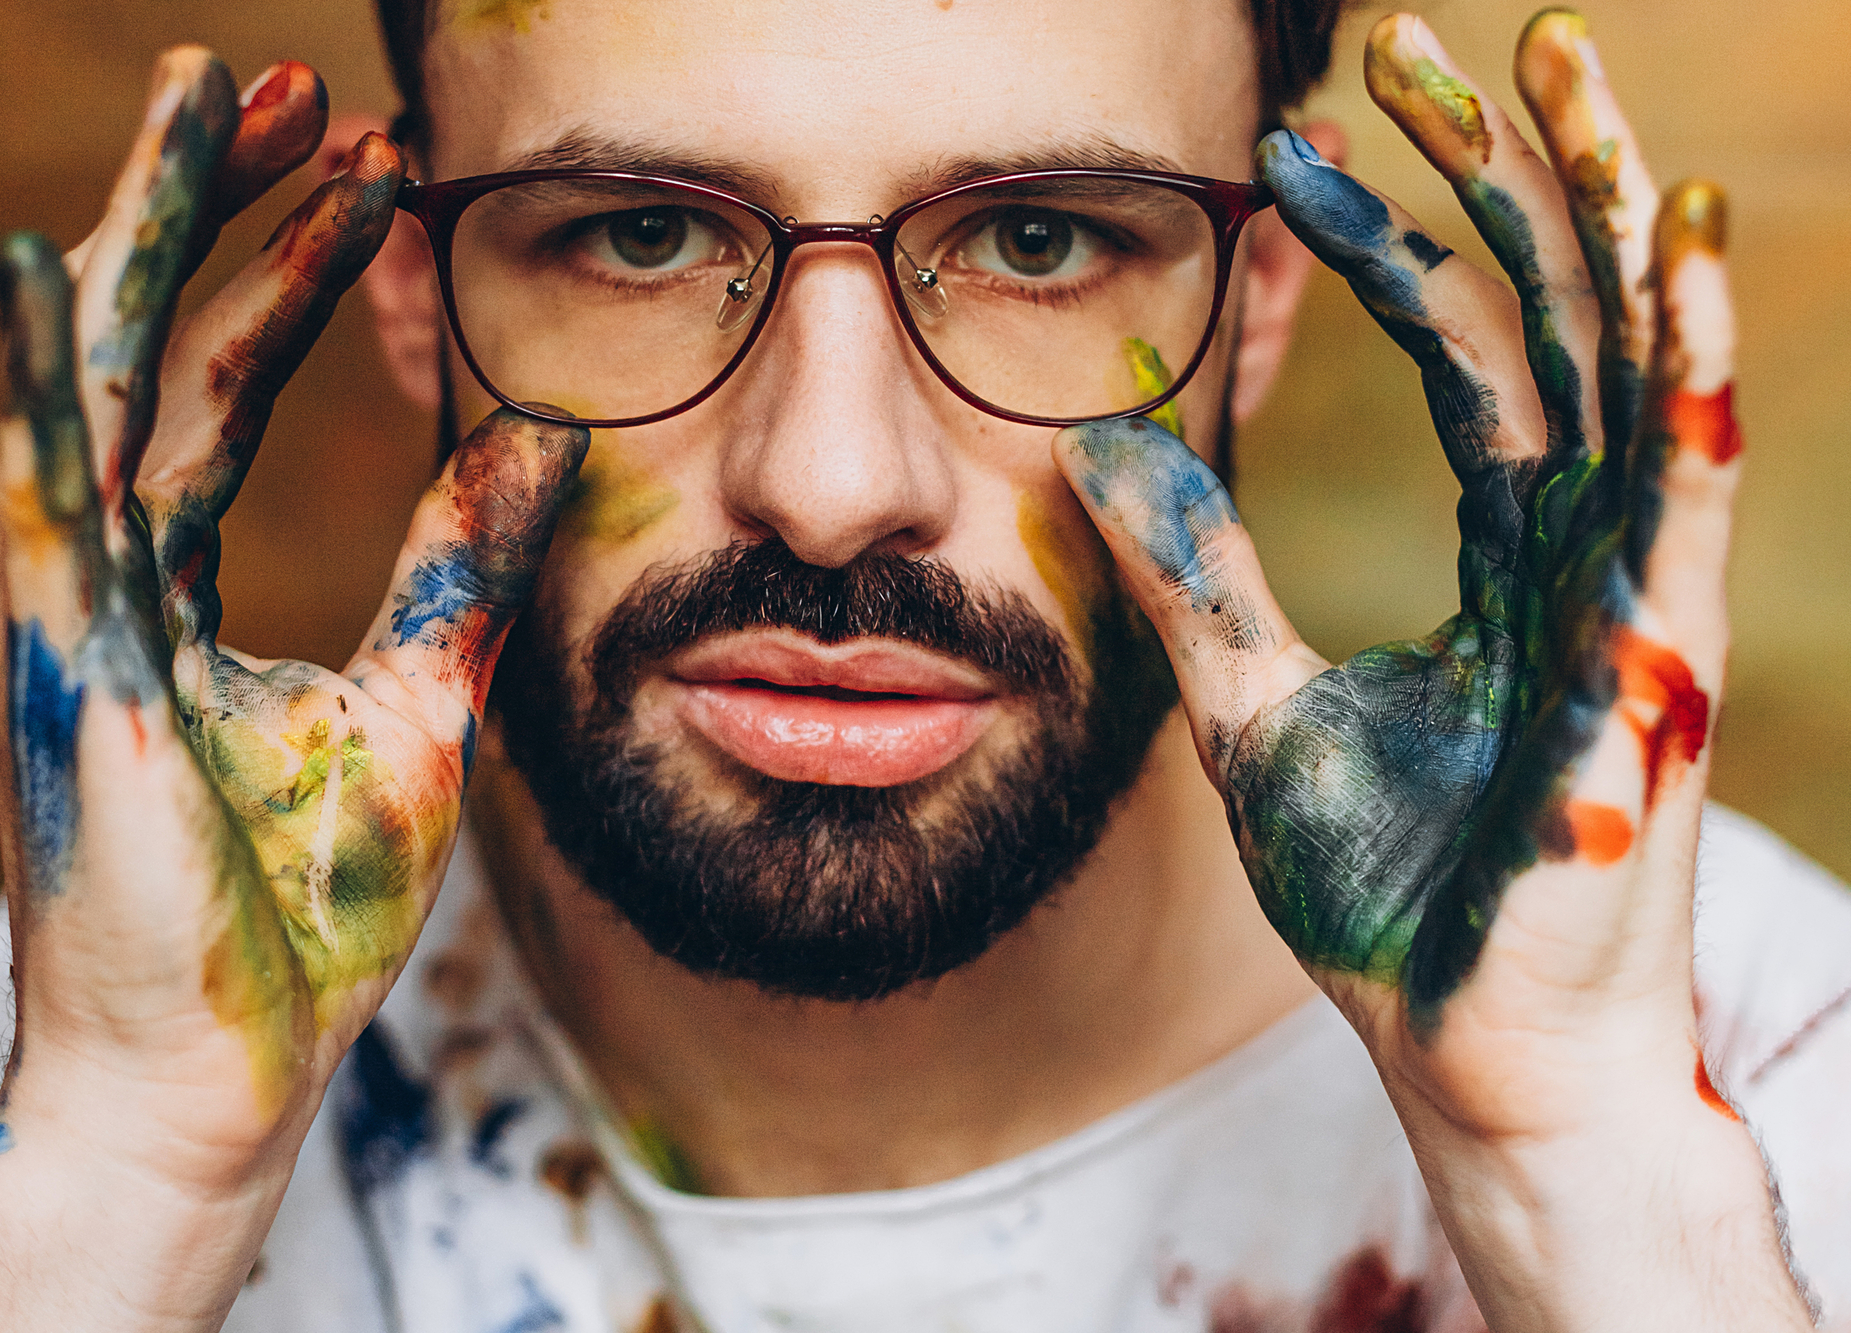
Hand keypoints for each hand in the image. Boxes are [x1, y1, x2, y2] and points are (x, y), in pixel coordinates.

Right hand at [0, 47, 580, 1205]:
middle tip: (290, 87)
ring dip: (161, 235)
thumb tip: (549, 440)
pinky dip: (45, 369)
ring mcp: (61, 609)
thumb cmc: (298, 912)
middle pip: (152, 345)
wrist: (218, 1073)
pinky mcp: (58, 662)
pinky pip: (45, 491)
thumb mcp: (414, 702)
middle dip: (218, 207)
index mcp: (168, 582)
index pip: (220, 388)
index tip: (371, 179)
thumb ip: (461, 567)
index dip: (290, 275)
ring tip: (219, 97)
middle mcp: (97, 571)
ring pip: (101, 376)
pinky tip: (64, 256)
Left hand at [1056, 12, 1806, 1328]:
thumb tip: (1096, 456)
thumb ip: (1197, 574)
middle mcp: (1580, 543)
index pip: (1459, 348)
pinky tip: (1676, 236)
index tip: (1301, 151)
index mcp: (1504, 549)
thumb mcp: (1256, 703)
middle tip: (1432, 40)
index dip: (1393, 237)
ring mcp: (1631, 591)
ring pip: (1631, 359)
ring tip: (1557, 68)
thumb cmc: (1392, 895)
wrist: (1465, 1050)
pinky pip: (1687, 480)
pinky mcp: (1658, 657)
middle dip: (1503, 170)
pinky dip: (1691, 354)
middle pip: (1554, 313)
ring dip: (1599, 211)